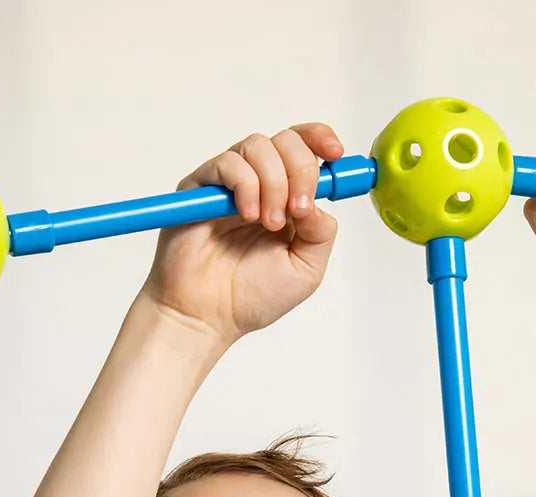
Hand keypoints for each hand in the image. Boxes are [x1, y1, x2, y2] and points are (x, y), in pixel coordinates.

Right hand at [139, 124, 343, 348]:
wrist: (208, 316)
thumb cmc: (251, 298)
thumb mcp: (306, 270)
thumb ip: (321, 232)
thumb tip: (319, 200)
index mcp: (287, 200)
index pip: (305, 150)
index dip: (321, 141)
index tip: (335, 154)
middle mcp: (259, 185)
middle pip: (286, 141)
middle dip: (301, 170)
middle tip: (296, 211)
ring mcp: (229, 185)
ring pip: (258, 146)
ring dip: (273, 182)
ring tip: (268, 223)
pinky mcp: (200, 188)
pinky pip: (227, 163)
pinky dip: (246, 185)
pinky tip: (248, 215)